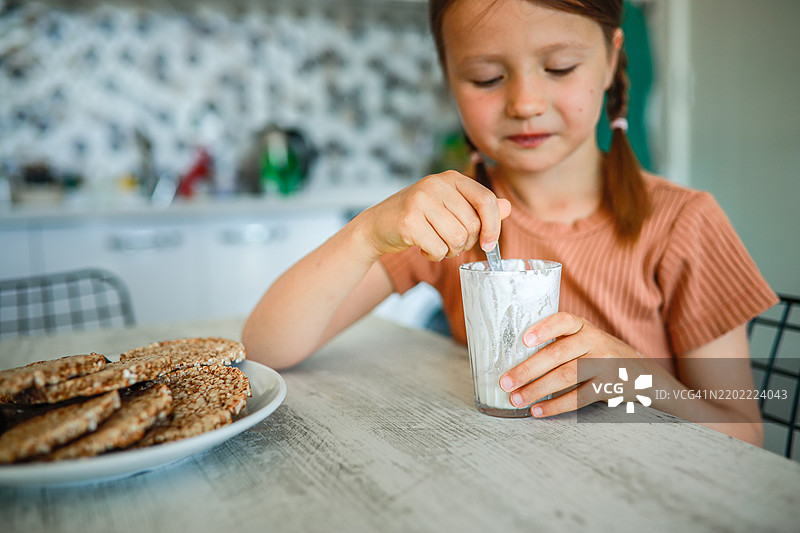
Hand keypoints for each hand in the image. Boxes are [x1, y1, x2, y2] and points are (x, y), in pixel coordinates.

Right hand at [357, 170, 511, 261]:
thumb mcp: (449, 207)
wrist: (377, 225)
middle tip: (450, 242)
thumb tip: (507, 207)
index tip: (489, 244)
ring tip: (437, 244)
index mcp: (450, 178)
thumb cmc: (418, 217)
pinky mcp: (408, 221)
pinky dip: (435, 255)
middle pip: (472, 224)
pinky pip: (438, 248)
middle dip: (466, 242)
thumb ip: (478, 207)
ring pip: (457, 238)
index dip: (493, 226)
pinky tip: (423, 248)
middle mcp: (435, 184)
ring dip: (450, 250)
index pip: (486, 200)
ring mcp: (420, 201)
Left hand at [498, 312, 648, 416]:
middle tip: (505, 381)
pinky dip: (554, 405)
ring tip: (516, 398)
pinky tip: (537, 410)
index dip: (544, 329)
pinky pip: (577, 398)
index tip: (524, 340)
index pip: (563, 321)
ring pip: (565, 376)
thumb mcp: (584, 337)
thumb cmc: (597, 353)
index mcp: (583, 327)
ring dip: (537, 389)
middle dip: (528, 369)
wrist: (640, 372)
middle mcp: (593, 342)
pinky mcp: (606, 387)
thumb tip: (513, 357)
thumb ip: (558, 341)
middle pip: (558, 354)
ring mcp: (602, 364)